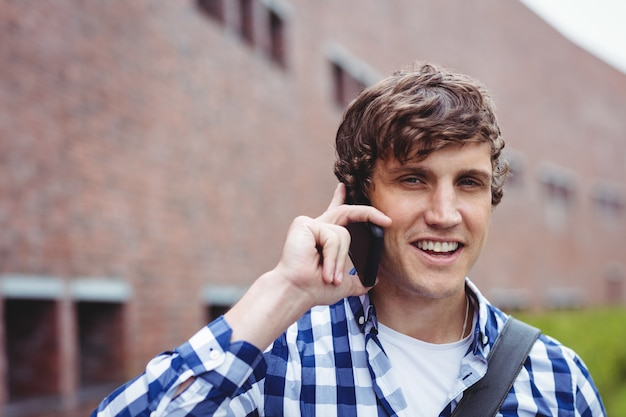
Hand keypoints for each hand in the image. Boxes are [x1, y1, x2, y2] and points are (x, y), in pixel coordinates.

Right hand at [273, 183, 390, 307]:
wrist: (297, 293)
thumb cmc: (314, 289)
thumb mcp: (344, 285)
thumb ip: (358, 281)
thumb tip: (373, 280)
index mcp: (323, 237)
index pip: (334, 213)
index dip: (339, 198)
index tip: (343, 187)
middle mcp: (316, 227)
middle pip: (347, 212)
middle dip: (369, 214)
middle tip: (387, 221)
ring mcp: (310, 224)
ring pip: (343, 234)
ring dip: (339, 260)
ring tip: (330, 277)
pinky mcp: (304, 224)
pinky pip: (333, 237)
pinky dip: (333, 257)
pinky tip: (323, 269)